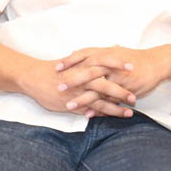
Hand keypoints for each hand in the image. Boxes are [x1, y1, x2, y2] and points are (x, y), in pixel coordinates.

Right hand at [18, 57, 135, 117]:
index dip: (120, 65)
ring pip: (100, 100)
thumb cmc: (55, 69)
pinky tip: (111, 119)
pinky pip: (89, 110)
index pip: (105, 63)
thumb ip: (91, 58)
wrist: (34, 78)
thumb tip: (109, 51)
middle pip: (106, 84)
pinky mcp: (72, 103)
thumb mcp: (75, 60)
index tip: (134, 68)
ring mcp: (78, 91)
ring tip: (130, 113)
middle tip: (136, 95)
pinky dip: (101, 114)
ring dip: (116, 107)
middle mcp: (82, 78)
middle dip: (122, 90)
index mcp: (83, 64)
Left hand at [56, 46, 169, 99]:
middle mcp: (110, 64)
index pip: (83, 55)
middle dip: (72, 80)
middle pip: (88, 71)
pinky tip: (88, 114)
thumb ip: (96, 54)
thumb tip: (78, 52)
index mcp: (105, 53)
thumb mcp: (114, 51)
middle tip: (58, 87)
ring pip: (97, 88)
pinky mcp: (125, 89)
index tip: (56, 67)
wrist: (157, 63)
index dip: (70, 61)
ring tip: (69, 106)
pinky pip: (110, 100)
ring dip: (82, 98)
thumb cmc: (134, 58)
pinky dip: (98, 108)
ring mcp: (118, 77)